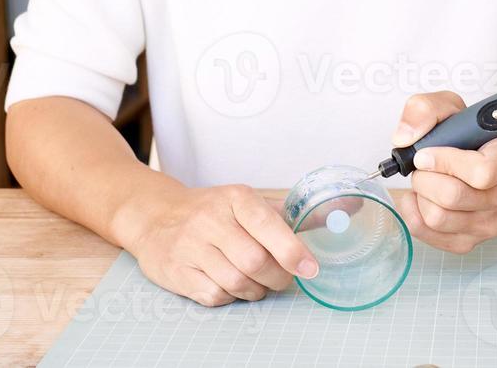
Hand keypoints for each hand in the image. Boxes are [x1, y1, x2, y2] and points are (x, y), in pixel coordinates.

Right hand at [117, 184, 318, 305]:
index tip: (310, 269)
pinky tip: (231, 286)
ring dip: (256, 291)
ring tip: (258, 283)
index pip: (268, 225)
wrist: (155, 216)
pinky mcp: (176, 271)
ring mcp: (190, 246)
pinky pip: (214, 296)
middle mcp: (211, 219)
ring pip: (237, 282)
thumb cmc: (211, 212)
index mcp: (236, 198)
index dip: (293, 251)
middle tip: (284, 279)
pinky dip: (230, 297)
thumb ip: (286, 215)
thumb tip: (341, 212)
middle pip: (256, 261)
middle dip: (278, 278)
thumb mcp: (245, 202)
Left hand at [392, 91, 496, 253]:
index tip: (426, 153)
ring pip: (437, 218)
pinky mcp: (469, 241)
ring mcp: (489, 223)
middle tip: (422, 165)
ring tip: (426, 180)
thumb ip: (425, 110)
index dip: (445, 162)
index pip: (482, 172)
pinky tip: (420, 197)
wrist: (481, 159)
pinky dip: (414, 213)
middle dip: (424, 177)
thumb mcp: (449, 108)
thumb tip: (405, 137)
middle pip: (452, 197)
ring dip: (420, 195)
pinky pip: (428, 235)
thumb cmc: (468, 136)